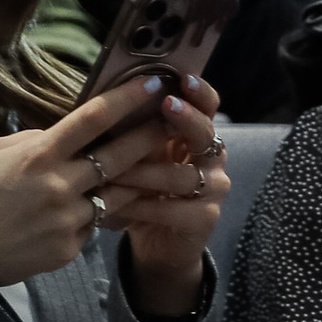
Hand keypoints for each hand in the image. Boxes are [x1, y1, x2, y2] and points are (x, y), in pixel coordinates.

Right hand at [0, 78, 179, 291]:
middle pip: (119, 156)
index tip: (153, 83)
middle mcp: (59, 186)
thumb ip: (32, 141)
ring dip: (131, 180)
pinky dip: (90, 216)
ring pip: (114, 195)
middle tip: (172, 123)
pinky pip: (91, 226)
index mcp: (38, 155)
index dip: (127, 99)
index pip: (93, 119)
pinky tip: (77, 213)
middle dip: (149, 137)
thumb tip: (61, 133)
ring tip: (146, 169)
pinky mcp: (68, 250)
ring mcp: (67, 221)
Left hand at [98, 73, 228, 318]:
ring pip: (182, 176)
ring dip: (145, 172)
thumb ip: (135, 131)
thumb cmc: (144, 189)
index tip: (183, 78)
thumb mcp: (140, 156)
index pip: (209, 106)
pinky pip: (172, 208)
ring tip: (113, 170)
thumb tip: (107, 99)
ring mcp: (214, 190)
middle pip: (205, 134)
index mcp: (198, 137)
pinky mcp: (205, 219)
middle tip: (166, 105)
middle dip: (185, 118)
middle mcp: (213, 159)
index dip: (200, 92)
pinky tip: (116, 204)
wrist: (157, 242)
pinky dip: (141, 205)